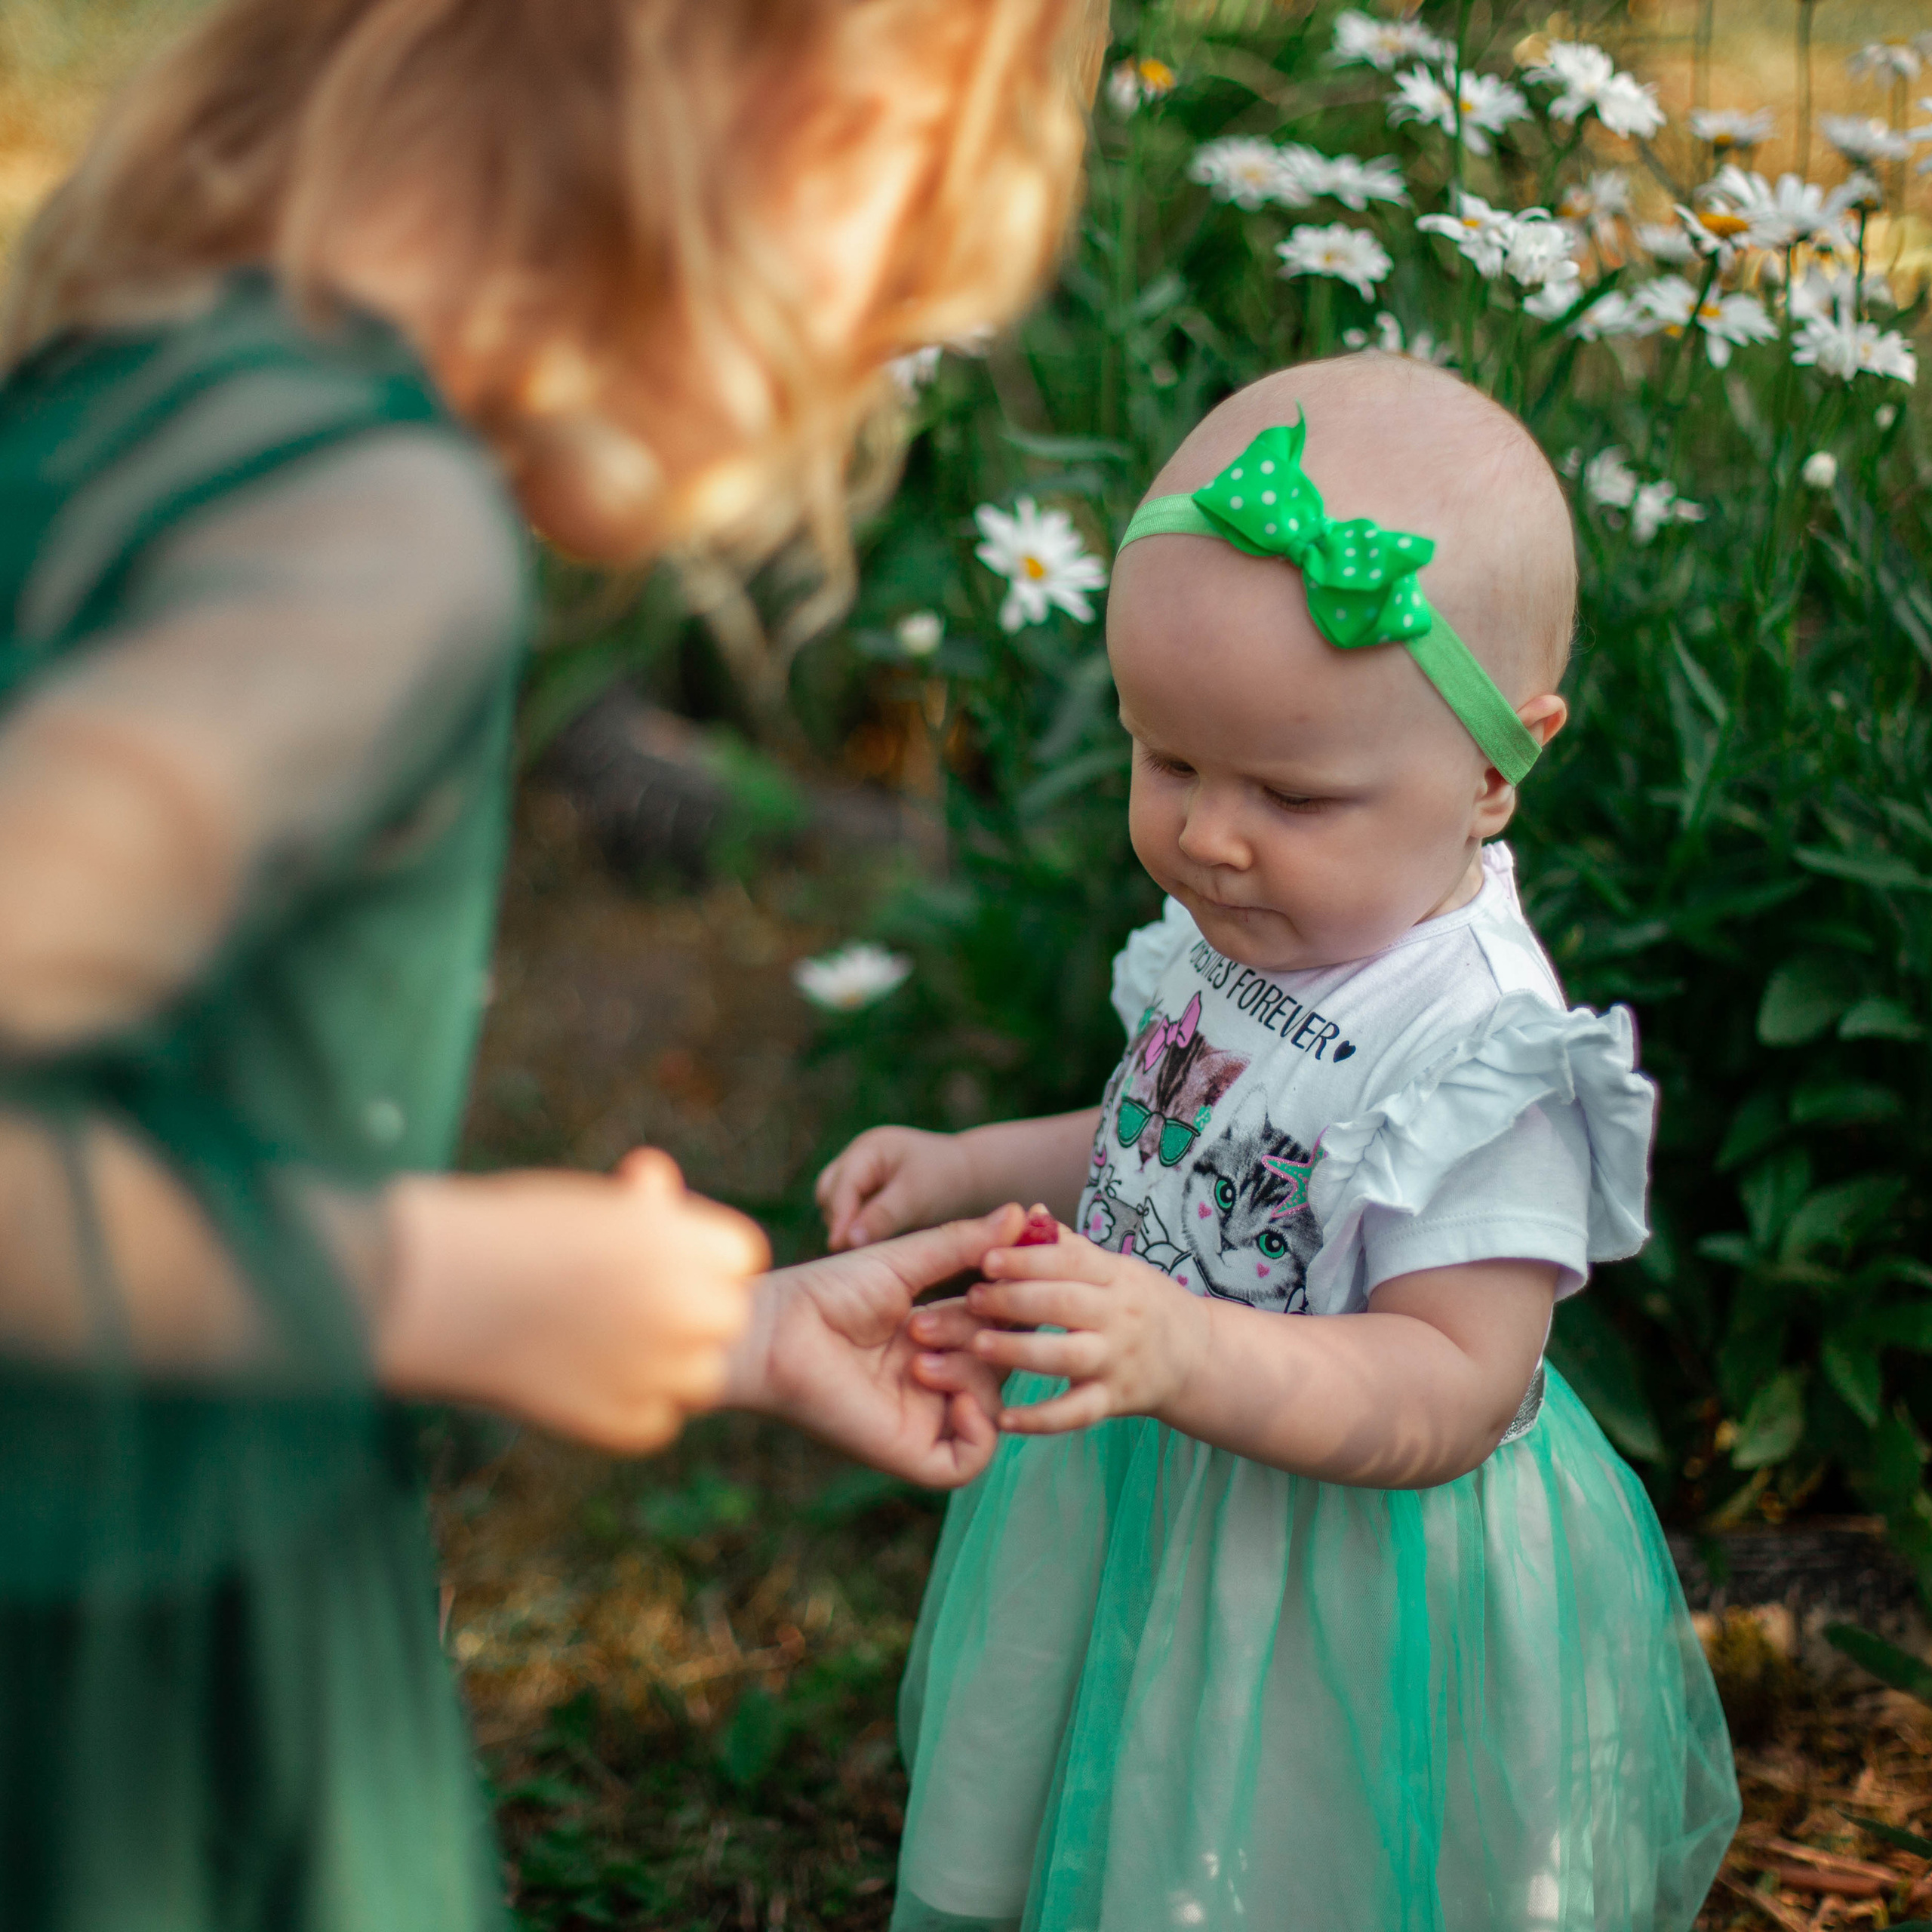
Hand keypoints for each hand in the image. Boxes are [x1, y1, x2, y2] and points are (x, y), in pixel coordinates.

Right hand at [381, 1148, 767, 1454]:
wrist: (431, 1291)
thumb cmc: (506, 1231)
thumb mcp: (590, 1202)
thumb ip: (646, 1210)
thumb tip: (661, 1191)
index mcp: (683, 1241)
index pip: (741, 1258)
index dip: (703, 1260)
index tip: (657, 1261)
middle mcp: (682, 1305)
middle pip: (728, 1318)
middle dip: (692, 1312)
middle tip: (630, 1306)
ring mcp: (655, 1369)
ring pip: (702, 1377)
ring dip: (669, 1365)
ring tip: (602, 1341)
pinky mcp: (620, 1422)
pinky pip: (655, 1421)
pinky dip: (628, 1407)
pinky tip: (581, 1378)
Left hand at [728, 1205, 1023, 1485]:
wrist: (779, 1330)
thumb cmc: (830, 1291)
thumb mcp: (907, 1260)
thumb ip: (964, 1243)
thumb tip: (1021, 1212)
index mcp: (933, 1335)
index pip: (999, 1325)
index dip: (1012, 1304)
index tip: (1013, 1280)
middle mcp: (932, 1378)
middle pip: (1001, 1362)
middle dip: (982, 1336)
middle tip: (924, 1325)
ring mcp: (923, 1417)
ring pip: (992, 1406)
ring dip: (972, 1374)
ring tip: (920, 1356)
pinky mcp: (909, 1452)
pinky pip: (969, 1459)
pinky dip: (977, 1429)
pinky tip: (954, 1398)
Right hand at [815, 1124, 976, 1250]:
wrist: (971, 1179)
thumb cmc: (947, 1180)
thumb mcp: (916, 1196)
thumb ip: (882, 1215)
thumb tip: (847, 1240)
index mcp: (869, 1148)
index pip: (841, 1185)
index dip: (840, 1216)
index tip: (840, 1247)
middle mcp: (858, 1159)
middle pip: (829, 1193)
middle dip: (838, 1220)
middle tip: (850, 1251)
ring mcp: (861, 1175)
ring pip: (835, 1205)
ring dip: (845, 1226)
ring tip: (861, 1251)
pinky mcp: (867, 1193)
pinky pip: (850, 1214)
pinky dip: (856, 1228)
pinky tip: (869, 1247)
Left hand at [910, 1222, 1208, 1435]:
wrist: (1197, 1356)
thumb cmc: (1141, 1303)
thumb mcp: (1115, 1268)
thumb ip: (1068, 1247)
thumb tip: (1027, 1212)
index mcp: (1116, 1276)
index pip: (1070, 1262)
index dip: (1028, 1259)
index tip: (987, 1258)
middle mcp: (1119, 1317)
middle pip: (1065, 1304)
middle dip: (1015, 1299)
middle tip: (972, 1298)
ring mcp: (1118, 1361)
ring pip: (1067, 1357)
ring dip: (1020, 1351)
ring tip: (977, 1345)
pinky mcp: (1115, 1401)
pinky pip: (1076, 1413)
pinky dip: (1040, 1420)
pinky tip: (1003, 1419)